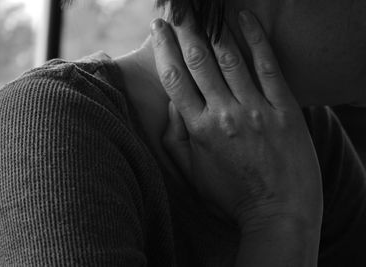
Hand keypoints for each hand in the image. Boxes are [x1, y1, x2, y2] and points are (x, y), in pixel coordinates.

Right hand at [150, 10, 322, 233]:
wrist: (279, 211)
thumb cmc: (233, 196)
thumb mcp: (193, 175)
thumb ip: (175, 141)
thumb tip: (171, 107)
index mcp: (199, 129)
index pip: (175, 79)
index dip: (164, 49)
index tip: (158, 28)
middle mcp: (223, 114)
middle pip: (198, 61)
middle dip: (184, 28)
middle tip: (177, 6)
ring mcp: (255, 110)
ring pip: (229, 58)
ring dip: (213, 29)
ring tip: (203, 9)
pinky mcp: (283, 109)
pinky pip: (268, 66)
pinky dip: (256, 39)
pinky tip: (244, 18)